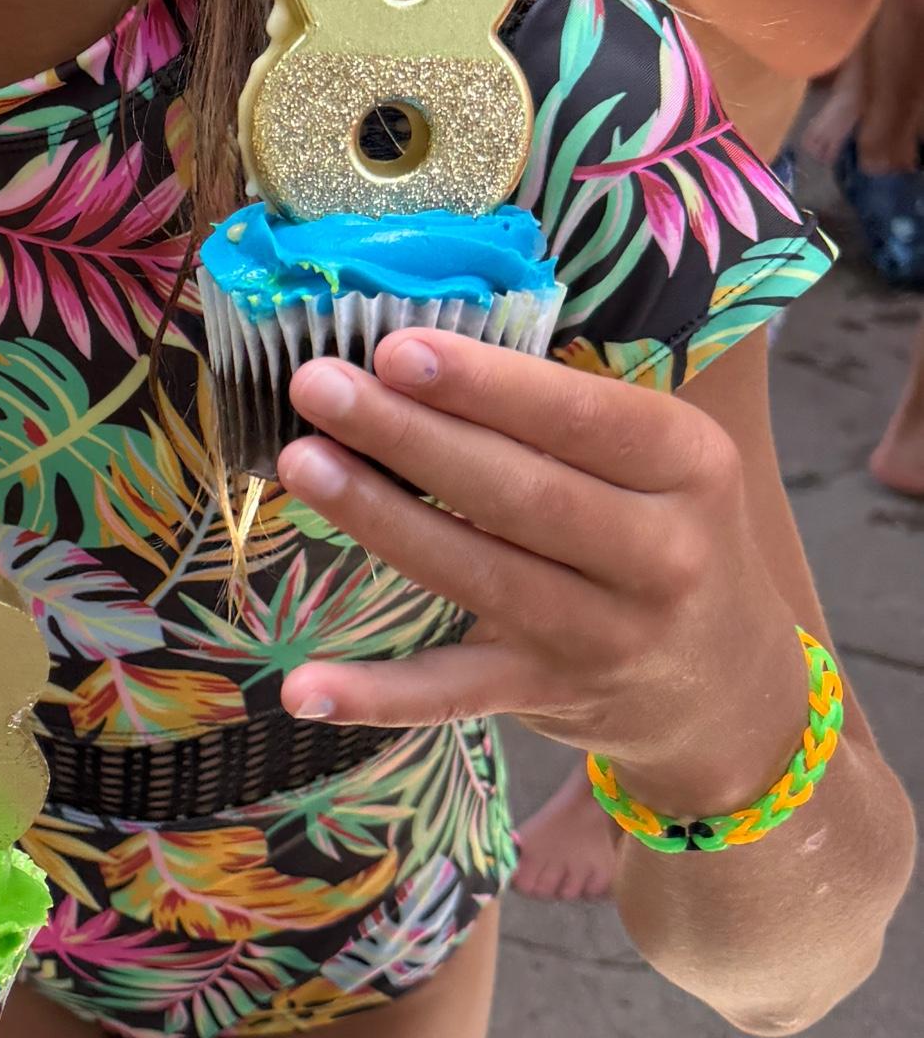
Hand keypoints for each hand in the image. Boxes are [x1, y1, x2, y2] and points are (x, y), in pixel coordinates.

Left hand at [273, 334, 809, 817]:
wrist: (737, 696)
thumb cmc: (664, 529)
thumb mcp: (660, 459)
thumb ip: (562, 407)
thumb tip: (415, 341)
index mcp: (689, 466)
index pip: (583, 417)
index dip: (486, 385)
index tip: (394, 348)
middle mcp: (659, 555)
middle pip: (520, 492)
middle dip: (409, 436)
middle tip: (317, 386)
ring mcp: (604, 636)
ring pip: (478, 575)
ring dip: (380, 519)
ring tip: (301, 463)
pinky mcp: (549, 696)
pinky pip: (454, 694)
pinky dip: (379, 696)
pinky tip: (304, 687)